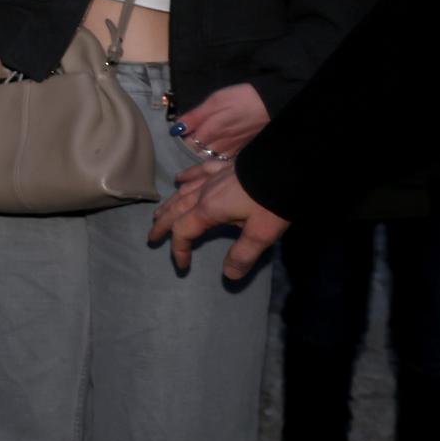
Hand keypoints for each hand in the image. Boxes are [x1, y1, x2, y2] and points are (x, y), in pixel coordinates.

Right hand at [151, 161, 288, 279]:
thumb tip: (228, 276)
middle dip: (162, 226)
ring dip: (168, 205)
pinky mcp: (224, 167)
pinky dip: (186, 176)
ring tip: (159, 213)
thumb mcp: (262, 233)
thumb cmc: (272, 201)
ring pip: (182, 192)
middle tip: (152, 237)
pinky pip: (198, 171)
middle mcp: (204, 193)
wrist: (287, 165)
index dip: (179, 250)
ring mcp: (212, 178)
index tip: (182, 266)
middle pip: (175, 211)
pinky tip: (179, 178)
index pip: (184, 232)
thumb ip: (243, 254)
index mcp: (209, 210)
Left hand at [171, 82, 269, 160]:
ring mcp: (231, 149)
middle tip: (194, 130)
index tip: (183, 127)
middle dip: (192, 143)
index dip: (183, 136)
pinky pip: (224, 156)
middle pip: (198, 151)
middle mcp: (219, 146)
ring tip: (207, 135)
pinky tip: (220, 141)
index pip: (187, 143)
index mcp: (210, 133)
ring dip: (205, 148)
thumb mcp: (214, 101)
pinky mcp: (241, 149)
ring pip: (211, 155)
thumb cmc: (241, 99)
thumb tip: (176, 129)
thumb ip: (194, 116)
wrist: (271, 105)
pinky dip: (218, 151)